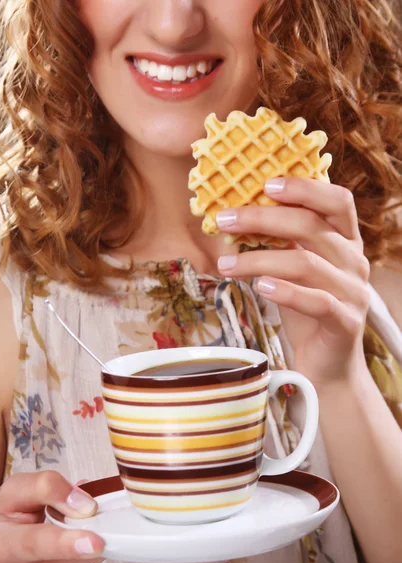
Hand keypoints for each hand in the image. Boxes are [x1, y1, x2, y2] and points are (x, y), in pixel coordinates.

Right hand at [0, 471, 104, 562]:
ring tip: (66, 536)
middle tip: (87, 521)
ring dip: (85, 550)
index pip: (35, 544)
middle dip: (87, 538)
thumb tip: (85, 505)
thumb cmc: (2, 521)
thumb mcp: (15, 491)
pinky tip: (66, 555)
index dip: (67, 543)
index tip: (95, 542)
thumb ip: (48, 487)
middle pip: (66, 561)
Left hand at [216, 177, 370, 385]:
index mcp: (345, 242)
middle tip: (224, 220)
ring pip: (306, 264)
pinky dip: (286, 292)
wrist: (327, 363)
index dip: (304, 188)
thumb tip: (236, 217)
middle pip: (312, 227)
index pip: (337, 201)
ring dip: (259, 259)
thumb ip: (280, 244)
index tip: (265, 184)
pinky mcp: (346, 322)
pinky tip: (259, 287)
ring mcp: (353, 292)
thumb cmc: (306, 310)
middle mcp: (354, 262)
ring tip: (225, 264)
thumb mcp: (293, 270)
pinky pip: (317, 301)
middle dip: (263, 219)